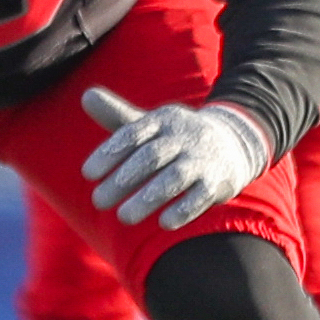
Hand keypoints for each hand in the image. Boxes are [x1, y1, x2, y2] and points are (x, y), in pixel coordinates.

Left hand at [82, 87, 269, 230]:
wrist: (234, 140)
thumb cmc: (177, 137)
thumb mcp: (150, 124)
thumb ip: (117, 115)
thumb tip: (86, 96)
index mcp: (162, 121)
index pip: (132, 134)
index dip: (110, 153)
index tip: (88, 173)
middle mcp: (182, 137)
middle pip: (151, 157)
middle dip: (124, 179)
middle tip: (98, 201)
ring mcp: (201, 159)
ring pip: (174, 178)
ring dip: (148, 198)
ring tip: (123, 217)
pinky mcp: (218, 181)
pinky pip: (201, 196)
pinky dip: (184, 209)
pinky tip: (163, 223)